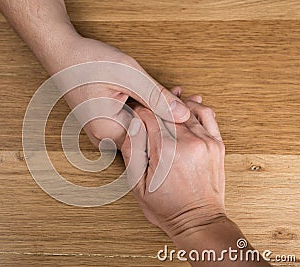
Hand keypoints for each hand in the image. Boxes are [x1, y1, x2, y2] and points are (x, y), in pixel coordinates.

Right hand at [0, 0, 189, 148]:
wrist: (62, 54)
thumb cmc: (88, 62)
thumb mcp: (129, 76)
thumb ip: (157, 97)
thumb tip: (183, 113)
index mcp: (110, 131)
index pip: (154, 137)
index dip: (176, 122)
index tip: (192, 107)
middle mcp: (104, 137)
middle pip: (148, 133)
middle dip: (169, 116)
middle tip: (189, 100)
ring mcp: (102, 132)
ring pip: (140, 127)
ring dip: (158, 112)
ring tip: (176, 96)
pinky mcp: (102, 124)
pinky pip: (129, 122)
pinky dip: (144, 111)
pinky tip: (156, 98)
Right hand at [121, 95, 225, 238]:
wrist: (198, 221)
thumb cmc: (167, 207)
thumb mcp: (137, 183)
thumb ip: (132, 151)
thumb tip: (131, 125)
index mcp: (165, 151)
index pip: (148, 114)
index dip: (136, 110)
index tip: (133, 112)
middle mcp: (188, 142)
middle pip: (165, 108)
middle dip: (151, 106)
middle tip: (143, 109)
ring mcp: (205, 141)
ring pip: (184, 109)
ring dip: (170, 105)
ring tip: (160, 107)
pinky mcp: (216, 143)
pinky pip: (206, 115)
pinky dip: (193, 108)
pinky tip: (183, 110)